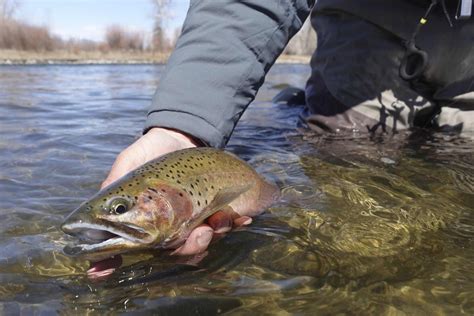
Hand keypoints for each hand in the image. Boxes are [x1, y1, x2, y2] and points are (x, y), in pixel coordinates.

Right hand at [101, 127, 251, 255]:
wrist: (180, 135)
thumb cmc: (150, 151)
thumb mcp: (129, 163)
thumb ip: (115, 182)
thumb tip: (99, 205)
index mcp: (147, 222)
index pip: (139, 248)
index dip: (127, 260)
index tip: (123, 265)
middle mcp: (170, 226)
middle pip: (179, 251)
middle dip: (192, 248)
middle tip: (200, 235)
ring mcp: (193, 219)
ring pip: (205, 241)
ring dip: (216, 235)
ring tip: (222, 220)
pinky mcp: (213, 208)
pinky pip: (226, 224)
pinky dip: (236, 224)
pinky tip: (243, 218)